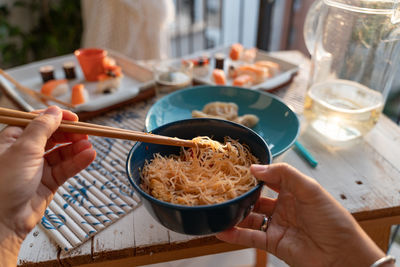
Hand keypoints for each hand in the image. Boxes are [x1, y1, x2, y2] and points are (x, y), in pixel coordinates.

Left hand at [0, 106, 95, 264]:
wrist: (2, 220)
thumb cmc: (3, 184)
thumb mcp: (24, 148)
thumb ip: (42, 127)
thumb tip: (54, 111)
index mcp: (13, 140)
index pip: (38, 122)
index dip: (57, 119)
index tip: (74, 118)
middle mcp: (25, 153)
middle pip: (53, 137)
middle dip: (70, 134)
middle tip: (85, 133)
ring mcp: (37, 168)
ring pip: (62, 153)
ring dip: (76, 148)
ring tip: (89, 146)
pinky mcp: (48, 183)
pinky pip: (66, 168)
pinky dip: (78, 162)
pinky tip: (88, 156)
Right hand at [216, 163, 386, 266]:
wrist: (341, 255)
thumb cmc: (332, 220)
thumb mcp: (310, 189)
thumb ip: (284, 174)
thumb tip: (257, 168)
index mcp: (293, 191)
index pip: (270, 178)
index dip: (255, 174)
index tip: (239, 169)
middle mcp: (283, 207)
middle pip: (256, 198)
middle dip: (241, 194)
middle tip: (224, 189)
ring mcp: (276, 225)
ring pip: (250, 217)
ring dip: (235, 214)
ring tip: (219, 208)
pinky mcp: (272, 243)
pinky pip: (250, 237)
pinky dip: (235, 234)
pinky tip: (222, 229)